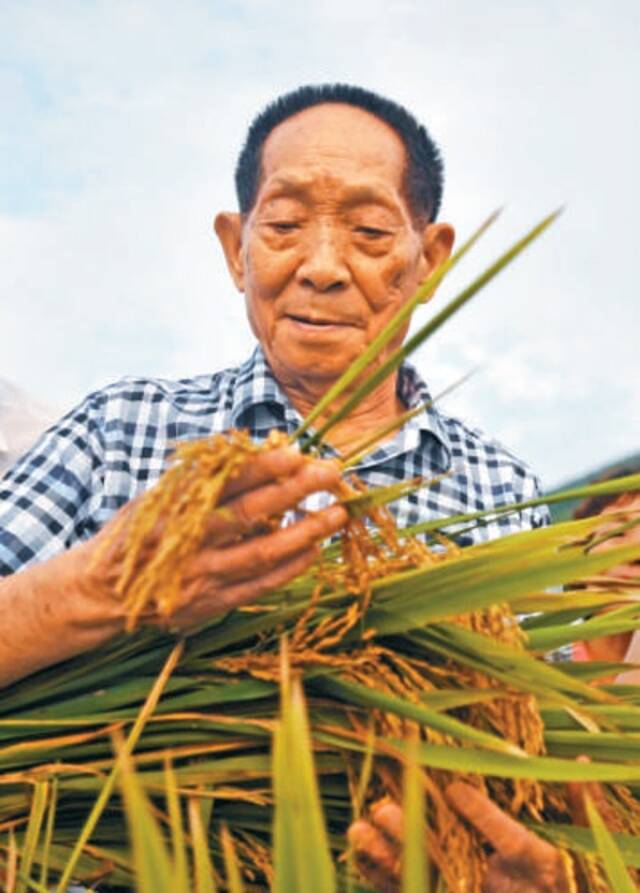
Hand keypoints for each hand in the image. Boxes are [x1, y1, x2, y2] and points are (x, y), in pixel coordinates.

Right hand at [82, 445, 347, 628]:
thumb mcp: (157, 497)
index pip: (224, 481)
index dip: (263, 466)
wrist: (103, 593)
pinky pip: (259, 586)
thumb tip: (248, 448)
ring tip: (337, 514)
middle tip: (331, 473)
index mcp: (174, 508)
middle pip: (250, 513)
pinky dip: (290, 568)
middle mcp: (189, 541)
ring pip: (262, 553)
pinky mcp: (211, 604)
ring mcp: (202, 576)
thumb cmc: (138, 534)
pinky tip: (314, 549)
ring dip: (305, 532)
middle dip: (295, 491)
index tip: (297, 451)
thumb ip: (199, 477)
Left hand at [348, 783, 577, 892]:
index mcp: (536, 865)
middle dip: (416, 839)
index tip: (455, 788)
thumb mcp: (581, 847)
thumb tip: (582, 757)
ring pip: (424, 882)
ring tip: (356, 829)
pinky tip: (356, 854)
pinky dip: (382, 877)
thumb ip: (580, 804)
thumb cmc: (568, 878)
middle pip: (453, 865)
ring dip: (387, 859)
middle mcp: (501, 886)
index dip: (483, 817)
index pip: (509, 841)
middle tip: (384, 810)